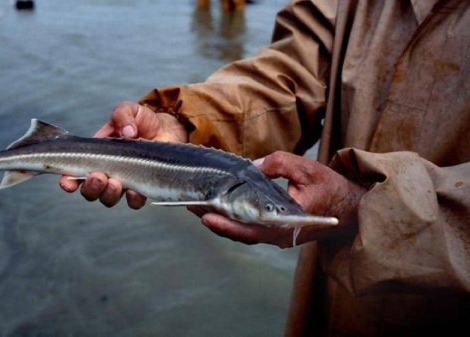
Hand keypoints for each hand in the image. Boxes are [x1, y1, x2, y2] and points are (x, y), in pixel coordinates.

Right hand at [58, 101, 186, 207]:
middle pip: (89, 191)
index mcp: (95, 156)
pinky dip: (132, 200)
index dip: (67, 180)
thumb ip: (123, 115)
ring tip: (115, 183)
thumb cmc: (142, 120)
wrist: (166, 129)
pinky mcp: (142, 188)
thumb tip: (127, 132)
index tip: (67, 181)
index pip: (73, 173)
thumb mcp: (129, 110)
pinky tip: (134, 191)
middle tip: (98, 177)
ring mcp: (123, 183)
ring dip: (108, 194)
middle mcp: (106, 173)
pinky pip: (134, 203)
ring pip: (108, 199)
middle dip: (90, 187)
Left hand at [196, 151, 366, 247]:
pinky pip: (250, 229)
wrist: (352, 209)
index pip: (250, 228)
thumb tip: (252, 167)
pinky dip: (233, 220)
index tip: (205, 215)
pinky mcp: (276, 231)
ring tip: (198, 205)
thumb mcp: (305, 168)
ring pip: (243, 232)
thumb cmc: (331, 188)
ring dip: (220, 220)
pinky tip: (219, 207)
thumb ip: (277, 164)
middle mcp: (278, 235)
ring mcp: (277, 236)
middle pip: (239, 233)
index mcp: (286, 224)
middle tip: (190, 205)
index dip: (226, 223)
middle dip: (214, 219)